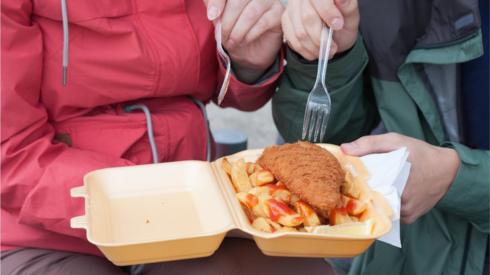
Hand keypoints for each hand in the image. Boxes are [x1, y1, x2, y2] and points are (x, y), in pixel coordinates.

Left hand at [204, 0, 283, 82]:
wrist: (249, 50)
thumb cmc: (233, 28)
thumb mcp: (218, 16)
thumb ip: (212, 6)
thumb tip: (212, 11)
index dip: (217, 1)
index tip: (211, 16)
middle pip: (238, 1)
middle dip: (227, 21)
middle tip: (223, 35)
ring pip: (250, 13)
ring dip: (238, 31)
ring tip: (232, 41)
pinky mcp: (279, 13)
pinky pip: (263, 23)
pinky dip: (249, 35)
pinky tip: (244, 41)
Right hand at [282, 0, 358, 60]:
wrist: (333, 34)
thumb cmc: (342, 23)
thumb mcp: (351, 16)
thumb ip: (348, 6)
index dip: (328, 12)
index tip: (338, 25)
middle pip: (308, 18)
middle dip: (321, 37)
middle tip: (332, 47)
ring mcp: (292, 8)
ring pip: (300, 32)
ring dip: (314, 47)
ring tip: (325, 52)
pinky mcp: (286, 21)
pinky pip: (293, 40)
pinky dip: (306, 51)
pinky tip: (315, 52)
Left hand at [340, 133, 460, 223]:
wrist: (449, 170)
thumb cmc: (421, 153)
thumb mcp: (395, 141)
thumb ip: (369, 144)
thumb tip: (344, 149)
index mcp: (393, 183)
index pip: (362, 189)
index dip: (351, 185)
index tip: (344, 180)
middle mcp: (399, 203)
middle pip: (370, 200)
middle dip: (361, 192)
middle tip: (352, 183)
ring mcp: (404, 213)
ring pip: (380, 209)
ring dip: (373, 200)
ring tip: (366, 188)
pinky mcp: (409, 218)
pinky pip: (390, 214)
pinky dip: (385, 205)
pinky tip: (382, 194)